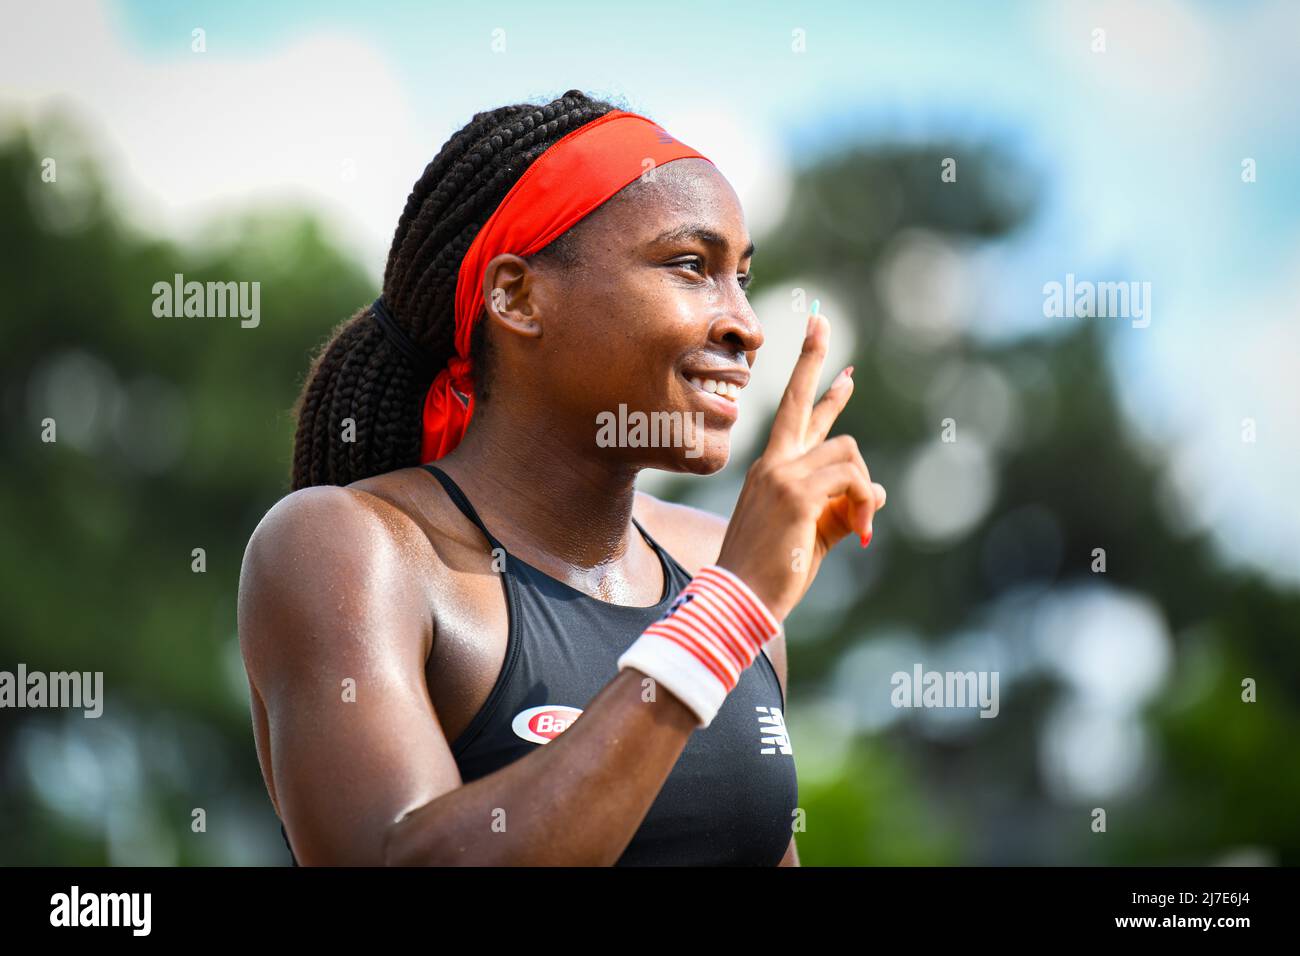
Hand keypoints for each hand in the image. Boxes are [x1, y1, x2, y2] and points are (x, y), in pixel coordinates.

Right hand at [716, 309, 885, 621]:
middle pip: (798, 401)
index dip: (811, 381)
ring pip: (847, 452)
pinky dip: (865, 503)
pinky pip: (853, 479)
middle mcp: (772, 463)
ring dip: (864, 489)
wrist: (740, 598)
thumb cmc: (772, 571)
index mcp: (771, 470)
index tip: (828, 353)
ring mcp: (781, 474)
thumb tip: (880, 493)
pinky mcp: (795, 492)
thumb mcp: (812, 534)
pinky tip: (860, 532)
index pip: (793, 415)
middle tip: (818, 319)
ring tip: (859, 527)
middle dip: (812, 359)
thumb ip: (843, 509)